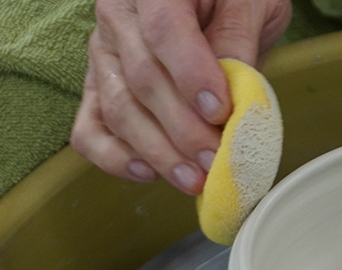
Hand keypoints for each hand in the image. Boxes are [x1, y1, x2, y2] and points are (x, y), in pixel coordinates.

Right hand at [71, 0, 290, 193]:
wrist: (216, 0)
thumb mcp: (251, 4)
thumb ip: (239, 40)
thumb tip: (234, 96)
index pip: (166, 30)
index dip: (191, 74)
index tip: (219, 111)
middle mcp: (118, 18)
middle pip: (142, 79)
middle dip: (182, 128)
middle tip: (215, 159)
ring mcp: (104, 56)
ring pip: (118, 109)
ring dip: (156, 152)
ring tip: (193, 179)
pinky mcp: (98, 88)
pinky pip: (90, 129)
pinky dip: (114, 157)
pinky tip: (149, 174)